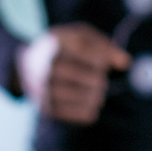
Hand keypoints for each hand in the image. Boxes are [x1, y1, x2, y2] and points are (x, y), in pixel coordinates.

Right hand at [16, 22, 131, 124]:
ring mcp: (46, 89)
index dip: (105, 61)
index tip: (101, 62)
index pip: (96, 58)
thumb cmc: (62, 48)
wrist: (25, 65)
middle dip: (101, 80)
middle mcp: (49, 67)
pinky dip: (90, 110)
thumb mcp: (80, 36)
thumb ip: (104, 45)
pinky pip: (81, 115)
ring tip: (94, 91)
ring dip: (97, 96)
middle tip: (97, 79)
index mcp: (59, 44)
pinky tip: (89, 103)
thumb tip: (125, 62)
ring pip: (89, 99)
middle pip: (94, 80)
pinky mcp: (47, 108)